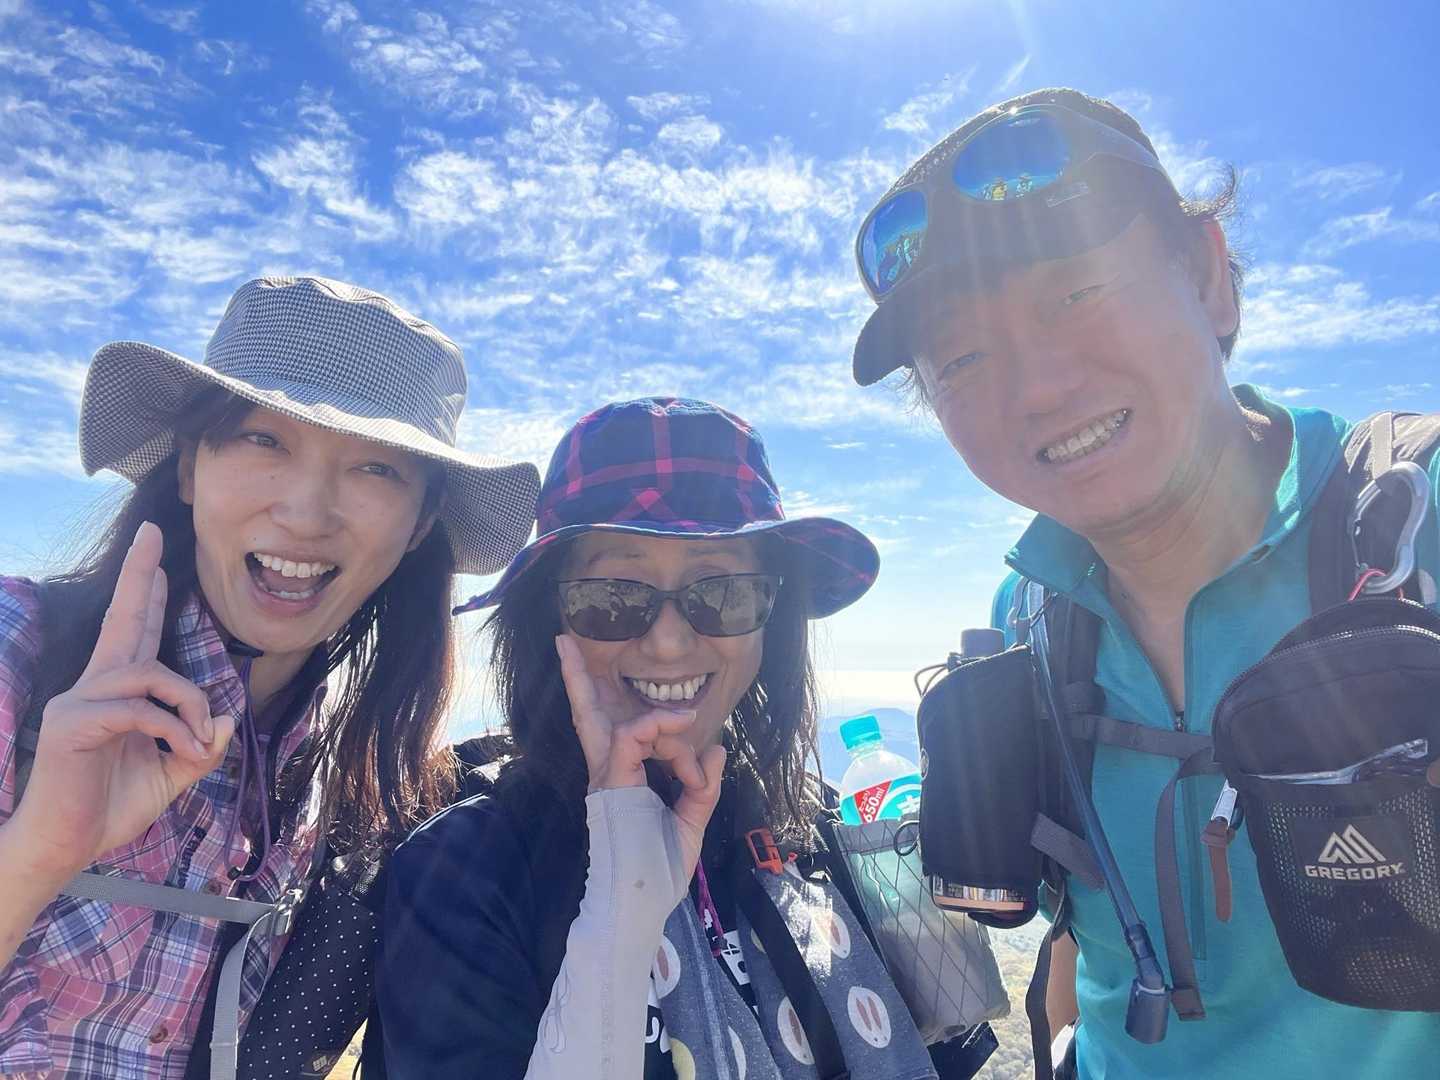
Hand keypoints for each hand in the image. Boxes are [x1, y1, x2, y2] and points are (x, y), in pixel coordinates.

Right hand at [10, 522, 233, 877]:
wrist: (65, 848)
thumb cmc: (109, 810)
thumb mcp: (170, 776)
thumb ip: (200, 748)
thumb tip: (229, 718)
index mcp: (117, 694)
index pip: (136, 635)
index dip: (146, 595)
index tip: (158, 558)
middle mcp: (94, 687)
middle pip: (122, 620)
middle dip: (138, 574)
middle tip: (151, 532)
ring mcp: (78, 701)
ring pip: (150, 672)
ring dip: (189, 702)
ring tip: (198, 741)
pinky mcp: (71, 723)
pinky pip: (138, 708)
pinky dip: (171, 728)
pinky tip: (180, 752)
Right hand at [556, 634, 725, 877]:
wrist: (639, 905)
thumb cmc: (658, 871)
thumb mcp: (691, 822)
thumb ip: (703, 785)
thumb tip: (716, 749)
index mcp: (621, 777)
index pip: (623, 730)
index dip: (672, 733)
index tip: (703, 771)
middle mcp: (607, 771)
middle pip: (587, 712)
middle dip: (576, 676)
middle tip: (563, 640)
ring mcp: (605, 775)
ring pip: (606, 716)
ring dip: (661, 717)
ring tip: (691, 722)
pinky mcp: (610, 781)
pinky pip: (631, 735)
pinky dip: (662, 731)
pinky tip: (685, 738)